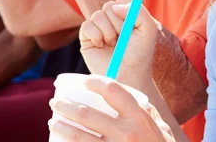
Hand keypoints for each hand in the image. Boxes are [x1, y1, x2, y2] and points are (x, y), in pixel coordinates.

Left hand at [48, 75, 174, 141]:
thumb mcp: (162, 129)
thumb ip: (149, 114)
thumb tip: (136, 98)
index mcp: (139, 118)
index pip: (113, 91)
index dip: (96, 82)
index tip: (84, 81)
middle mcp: (126, 133)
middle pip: (87, 114)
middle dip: (65, 106)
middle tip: (55, 102)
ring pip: (78, 137)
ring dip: (61, 127)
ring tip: (53, 121)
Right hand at [80, 0, 158, 85]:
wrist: (128, 75)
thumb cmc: (139, 54)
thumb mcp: (148, 29)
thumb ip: (138, 11)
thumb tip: (116, 6)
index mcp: (127, 15)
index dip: (126, 8)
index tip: (131, 22)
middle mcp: (112, 20)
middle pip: (109, 5)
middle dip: (118, 22)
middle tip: (123, 37)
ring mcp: (99, 28)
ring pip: (97, 15)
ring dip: (108, 31)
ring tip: (113, 43)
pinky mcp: (87, 38)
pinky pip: (86, 26)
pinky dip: (95, 35)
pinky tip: (101, 45)